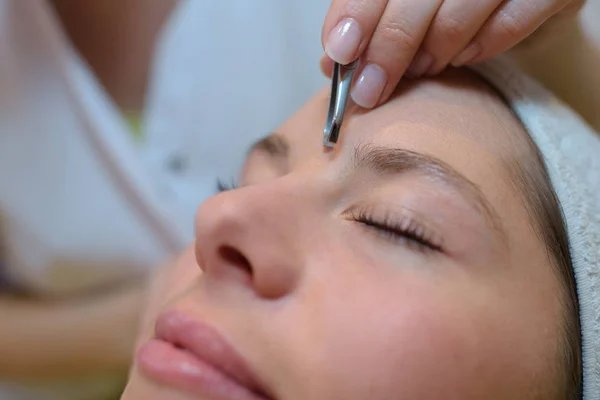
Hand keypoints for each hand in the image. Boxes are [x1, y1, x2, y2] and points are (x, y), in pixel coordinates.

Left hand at [321, 0, 584, 107]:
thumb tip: (331, 62)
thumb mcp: (409, 0)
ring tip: (420, 71)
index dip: (357, 14)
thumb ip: (372, 20)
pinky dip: (481, 47)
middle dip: (388, 48)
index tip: (340, 54)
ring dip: (432, 51)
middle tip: (369, 91)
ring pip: (459, 11)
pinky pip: (510, 23)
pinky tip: (462, 59)